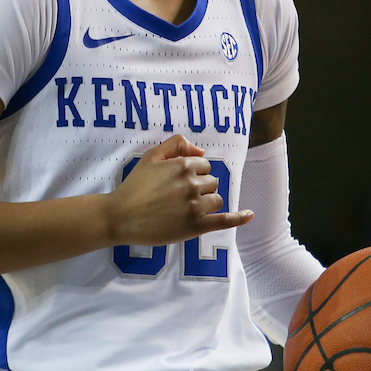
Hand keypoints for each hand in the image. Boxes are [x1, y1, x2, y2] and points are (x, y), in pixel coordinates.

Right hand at [106, 134, 252, 243]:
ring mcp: (195, 206)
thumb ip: (176, 144)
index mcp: (183, 166)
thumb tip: (201, 151)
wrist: (120, 217)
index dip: (194, 173)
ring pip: (217, 199)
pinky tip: (249, 215)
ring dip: (207, 202)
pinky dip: (238, 218)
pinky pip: (224, 220)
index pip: (205, 166)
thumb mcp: (151, 156)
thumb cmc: (134, 187)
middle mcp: (192, 184)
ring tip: (187, 208)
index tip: (179, 183)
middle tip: (178, 198)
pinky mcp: (196, 226)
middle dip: (201, 188)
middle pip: (212, 183)